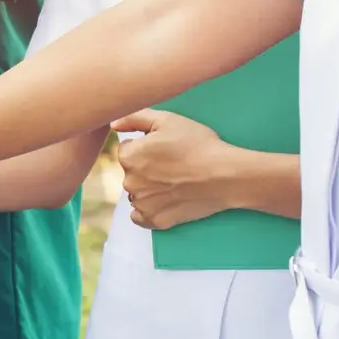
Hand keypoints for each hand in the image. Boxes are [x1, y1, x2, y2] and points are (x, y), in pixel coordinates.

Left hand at [112, 109, 240, 229]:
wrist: (225, 175)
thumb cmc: (198, 144)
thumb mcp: (168, 120)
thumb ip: (135, 118)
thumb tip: (113, 124)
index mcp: (129, 157)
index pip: (127, 150)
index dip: (146, 147)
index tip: (165, 149)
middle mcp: (129, 182)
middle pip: (132, 172)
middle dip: (146, 168)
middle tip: (173, 165)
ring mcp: (142, 203)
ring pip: (137, 193)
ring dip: (149, 188)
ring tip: (175, 182)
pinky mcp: (155, 220)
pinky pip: (140, 216)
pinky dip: (149, 209)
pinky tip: (166, 200)